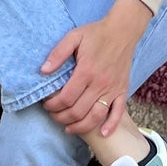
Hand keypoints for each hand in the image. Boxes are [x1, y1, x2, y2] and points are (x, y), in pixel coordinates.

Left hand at [41, 0, 150, 137]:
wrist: (122, 31)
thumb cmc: (96, 34)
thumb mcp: (73, 36)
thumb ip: (58, 53)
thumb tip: (43, 71)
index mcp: (86, 71)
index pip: (66, 98)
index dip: (53, 105)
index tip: (46, 104)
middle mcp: (100, 84)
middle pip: (78, 111)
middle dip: (62, 117)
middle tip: (53, 115)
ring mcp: (112, 89)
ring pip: (96, 117)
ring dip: (80, 126)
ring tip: (68, 127)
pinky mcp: (122, 91)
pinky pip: (118, 113)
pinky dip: (110, 126)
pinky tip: (102, 134)